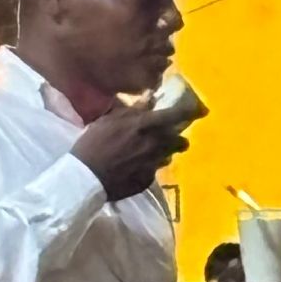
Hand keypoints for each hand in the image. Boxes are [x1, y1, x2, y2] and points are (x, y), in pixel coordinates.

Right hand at [72, 98, 193, 202]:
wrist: (84, 178)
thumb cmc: (93, 143)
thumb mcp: (110, 119)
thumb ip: (133, 110)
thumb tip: (150, 100)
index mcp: (146, 125)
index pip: (178, 114)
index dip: (190, 111)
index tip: (196, 110)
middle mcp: (155, 145)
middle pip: (180, 140)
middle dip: (177, 138)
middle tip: (169, 137)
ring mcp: (152, 165)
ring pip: (168, 156)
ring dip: (164, 153)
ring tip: (151, 153)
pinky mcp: (146, 181)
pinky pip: (154, 171)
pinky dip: (149, 168)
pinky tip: (135, 168)